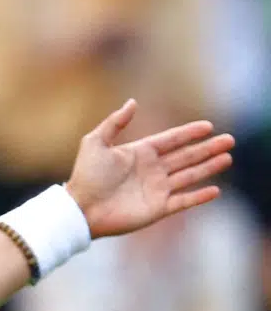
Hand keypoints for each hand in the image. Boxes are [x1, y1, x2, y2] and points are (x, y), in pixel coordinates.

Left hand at [65, 99, 234, 238]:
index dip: (189, 133)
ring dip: (209, 167)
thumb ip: (115, 122)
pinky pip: (184, 201)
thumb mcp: (96, 142)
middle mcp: (152, 170)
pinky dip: (199, 196)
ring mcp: (156, 189)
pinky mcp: (158, 208)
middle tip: (229, 140)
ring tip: (227, 158)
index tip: (208, 126)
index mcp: (140, 153)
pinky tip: (215, 189)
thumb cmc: (85, 175)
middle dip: (207, 148)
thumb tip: (133, 102)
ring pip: (189, 175)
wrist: (81, 208)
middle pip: (186, 156)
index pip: (171, 140)